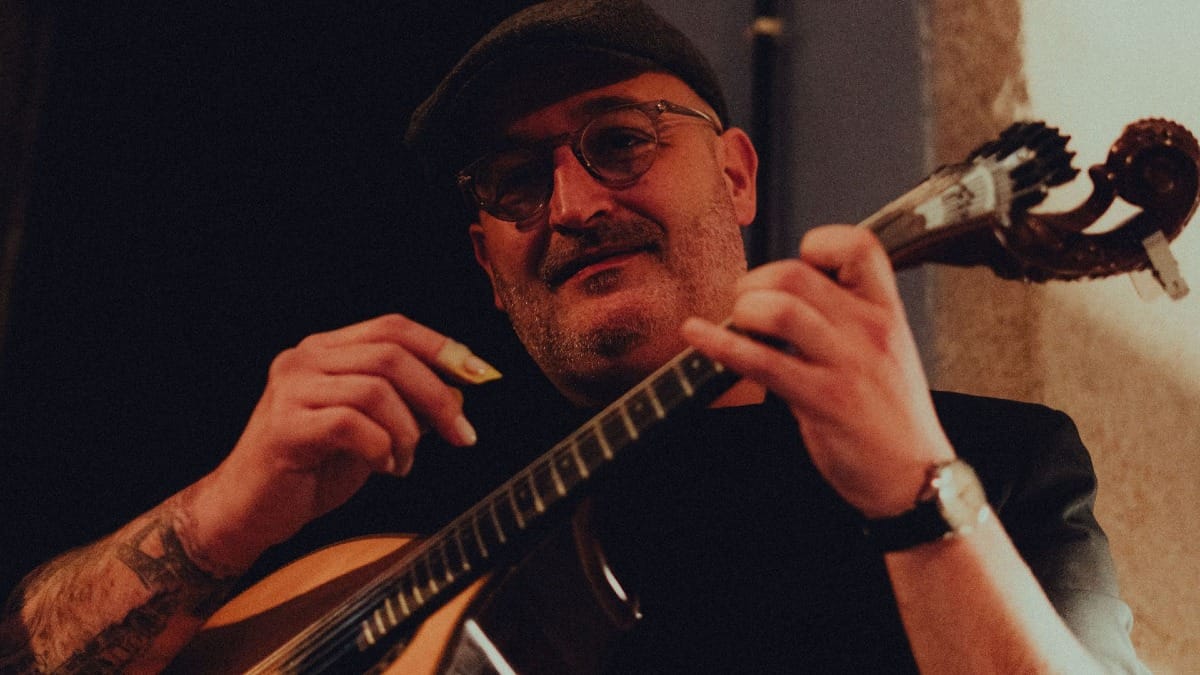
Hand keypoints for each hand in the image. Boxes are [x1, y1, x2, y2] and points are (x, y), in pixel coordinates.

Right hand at [184, 314, 494, 571]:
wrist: (247, 511)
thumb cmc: (309, 469)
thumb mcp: (369, 429)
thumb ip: (405, 406)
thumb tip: (460, 393)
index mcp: (325, 351)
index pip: (393, 327)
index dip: (442, 347)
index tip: (482, 375)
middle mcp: (304, 359)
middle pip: (391, 355)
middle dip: (438, 396)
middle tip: (461, 435)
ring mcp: (290, 390)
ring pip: (376, 389)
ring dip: (407, 431)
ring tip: (403, 461)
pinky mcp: (285, 427)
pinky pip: (352, 425)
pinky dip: (381, 448)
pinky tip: (382, 467)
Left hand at [681, 226, 954, 517]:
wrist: (915, 477)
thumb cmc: (891, 416)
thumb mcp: (885, 351)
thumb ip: (844, 318)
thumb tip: (782, 291)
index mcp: (887, 311)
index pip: (857, 246)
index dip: (817, 245)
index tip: (795, 268)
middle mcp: (871, 330)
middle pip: (796, 274)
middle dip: (755, 282)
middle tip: (745, 304)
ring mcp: (849, 365)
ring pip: (780, 311)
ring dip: (742, 312)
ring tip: (737, 325)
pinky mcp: (825, 400)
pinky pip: (763, 362)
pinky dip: (721, 345)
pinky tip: (698, 337)